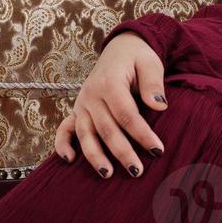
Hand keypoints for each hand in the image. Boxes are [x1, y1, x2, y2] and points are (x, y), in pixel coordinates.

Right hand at [54, 32, 168, 178]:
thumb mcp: (150, 63)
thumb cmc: (138, 58)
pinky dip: (62, 144)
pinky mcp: (77, 109)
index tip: (157, 150)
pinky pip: (65, 128)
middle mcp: (92, 95)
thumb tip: (159, 106)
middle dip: (122, 152)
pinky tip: (69, 160)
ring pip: (85, 134)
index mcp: (111, 83)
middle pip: (107, 128)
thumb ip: (152, 83)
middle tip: (137, 171)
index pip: (126, 114)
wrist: (120, 48)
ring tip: (108, 174)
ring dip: (95, 156)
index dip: (142, 134)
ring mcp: (82, 103)